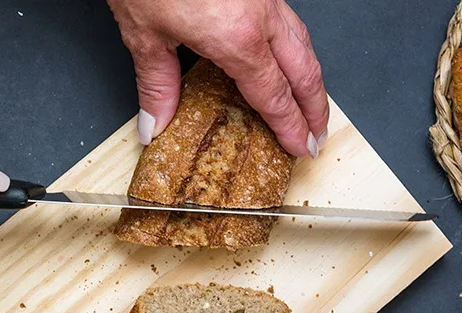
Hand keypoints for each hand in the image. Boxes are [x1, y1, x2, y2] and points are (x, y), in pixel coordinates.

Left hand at [107, 0, 328, 158]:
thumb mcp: (143, 31)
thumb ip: (156, 82)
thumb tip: (155, 122)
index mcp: (237, 37)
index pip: (274, 95)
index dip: (289, 126)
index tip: (299, 147)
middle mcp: (260, 16)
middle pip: (304, 70)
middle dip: (316, 108)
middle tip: (318, 135)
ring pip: (302, 41)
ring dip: (311, 76)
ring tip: (311, 101)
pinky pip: (287, 20)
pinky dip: (295, 46)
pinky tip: (285, 53)